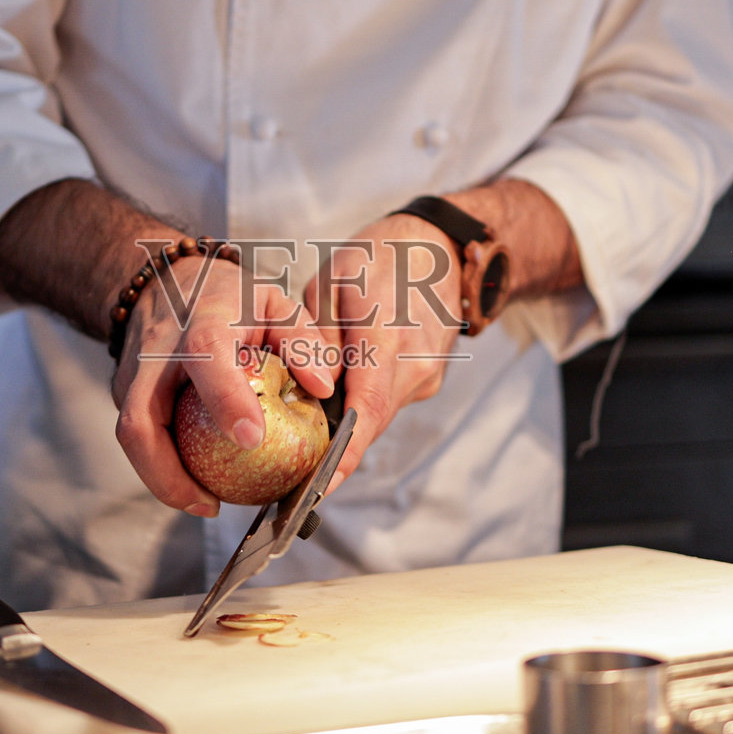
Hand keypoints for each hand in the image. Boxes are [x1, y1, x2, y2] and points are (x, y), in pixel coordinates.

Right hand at [111, 252, 335, 516]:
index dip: (226, 400)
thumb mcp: (276, 304)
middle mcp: (158, 353)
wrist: (167, 284)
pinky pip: (140, 436)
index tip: (252, 438)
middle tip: (210, 504)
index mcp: (203, 323)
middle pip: (142, 420)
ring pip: (132, 437)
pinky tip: (196, 485)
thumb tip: (323, 387)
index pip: (207, 359)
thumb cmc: (232, 300)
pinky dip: (164, 467)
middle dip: (169, 473)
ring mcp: (134, 375)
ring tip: (204, 503)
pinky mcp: (126, 393)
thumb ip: (303, 340)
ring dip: (163, 480)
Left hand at [303, 214, 464, 491]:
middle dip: (335, 452)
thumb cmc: (378, 257)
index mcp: (387, 336)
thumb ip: (317, 337)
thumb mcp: (331, 282)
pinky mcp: (429, 379)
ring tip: (307, 437)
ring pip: (380, 416)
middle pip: (370, 423)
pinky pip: (389, 403)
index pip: (366, 409)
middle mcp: (414, 363)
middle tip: (293, 478)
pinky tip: (339, 398)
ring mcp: (427, 375)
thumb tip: (308, 389)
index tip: (319, 486)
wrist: (439, 247)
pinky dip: (364, 407)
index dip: (344, 452)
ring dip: (348, 426)